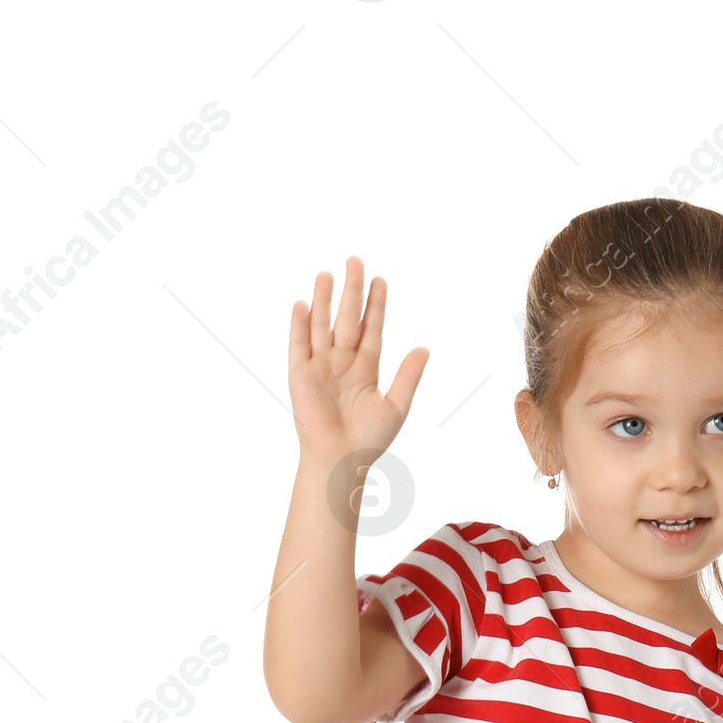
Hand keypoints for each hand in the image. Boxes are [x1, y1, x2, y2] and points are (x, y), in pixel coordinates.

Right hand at [287, 259, 428, 472]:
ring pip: (322, 325)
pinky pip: (298, 345)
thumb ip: (408, 376)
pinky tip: (302, 304)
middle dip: (352, 291)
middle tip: (356, 261)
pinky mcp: (300, 376)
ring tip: (327, 274)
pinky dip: (299, 325)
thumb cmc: (369, 441)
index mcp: (365, 368)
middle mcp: (342, 362)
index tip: (381, 280)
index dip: (376, 305)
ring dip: (324, 300)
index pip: (372, 329)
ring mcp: (320, 367)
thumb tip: (424, 348)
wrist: (341, 462)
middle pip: (347, 319)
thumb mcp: (395, 406)